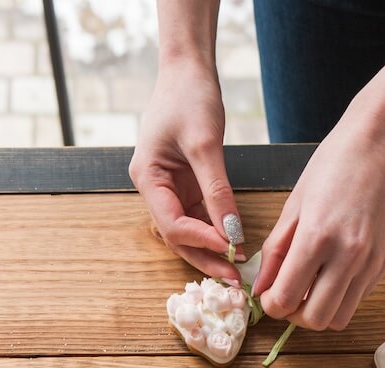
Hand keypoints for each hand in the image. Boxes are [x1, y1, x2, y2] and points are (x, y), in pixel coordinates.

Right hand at [129, 57, 244, 282]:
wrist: (188, 71)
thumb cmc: (190, 98)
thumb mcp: (205, 145)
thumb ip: (217, 191)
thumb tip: (230, 232)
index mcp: (147, 178)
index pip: (170, 223)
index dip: (199, 240)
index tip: (228, 250)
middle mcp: (154, 187)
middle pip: (177, 236)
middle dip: (205, 257)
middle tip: (234, 278)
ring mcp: (170, 188)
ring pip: (189, 230)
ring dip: (212, 249)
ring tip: (238, 269)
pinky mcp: (187, 185)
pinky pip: (201, 216)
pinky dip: (217, 231)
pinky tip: (236, 245)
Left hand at [254, 116, 384, 330]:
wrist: (383, 145)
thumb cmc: (335, 164)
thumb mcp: (294, 204)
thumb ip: (276, 250)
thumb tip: (261, 286)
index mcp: (316, 238)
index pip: (286, 299)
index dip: (271, 306)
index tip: (269, 296)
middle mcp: (347, 256)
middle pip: (315, 319)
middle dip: (295, 316)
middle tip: (288, 297)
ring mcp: (371, 262)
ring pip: (341, 317)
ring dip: (321, 311)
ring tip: (312, 289)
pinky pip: (359, 297)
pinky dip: (341, 295)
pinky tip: (333, 272)